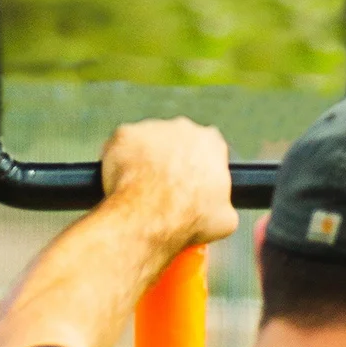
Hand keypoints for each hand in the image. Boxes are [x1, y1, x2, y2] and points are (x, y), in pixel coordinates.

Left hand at [101, 118, 238, 248]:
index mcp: (212, 143)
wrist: (151, 220)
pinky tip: (122, 182)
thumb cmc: (189, 218)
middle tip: (163, 188)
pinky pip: (121, 146)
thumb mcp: (225, 219)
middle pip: (176, 141)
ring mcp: (152, 128)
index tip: (190, 185)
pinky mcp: (125, 134)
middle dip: (171, 160)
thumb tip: (219, 209)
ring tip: (141, 188)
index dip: (198, 168)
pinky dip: (120, 161)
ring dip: (144, 159)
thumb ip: (224, 203)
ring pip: (147, 142)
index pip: (207, 150)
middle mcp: (184, 127)